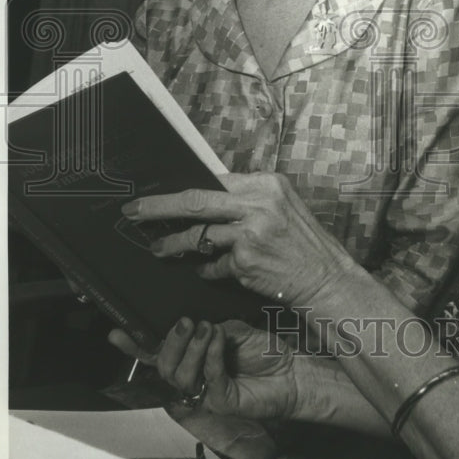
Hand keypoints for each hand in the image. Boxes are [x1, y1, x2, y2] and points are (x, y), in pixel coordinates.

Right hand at [110, 317, 298, 420]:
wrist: (292, 370)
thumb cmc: (263, 351)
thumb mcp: (232, 330)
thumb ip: (209, 328)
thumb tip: (192, 322)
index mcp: (191, 359)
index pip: (156, 357)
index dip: (135, 347)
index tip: (116, 332)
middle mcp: (194, 378)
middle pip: (163, 369)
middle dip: (171, 343)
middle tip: (186, 322)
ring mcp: (206, 393)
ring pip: (180, 377)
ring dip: (192, 348)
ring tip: (207, 329)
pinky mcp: (223, 402)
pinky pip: (209, 378)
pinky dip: (211, 356)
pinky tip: (219, 341)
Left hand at [121, 172, 355, 307]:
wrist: (325, 277)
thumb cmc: (302, 243)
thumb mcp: (281, 207)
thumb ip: (248, 200)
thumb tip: (205, 200)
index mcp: (266, 183)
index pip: (213, 181)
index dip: (181, 190)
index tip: (157, 195)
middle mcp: (258, 202)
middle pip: (196, 200)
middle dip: (159, 206)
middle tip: (133, 211)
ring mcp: (250, 232)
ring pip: (198, 236)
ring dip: (174, 245)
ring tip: (159, 251)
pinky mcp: (245, 260)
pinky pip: (213, 265)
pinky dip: (207, 270)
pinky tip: (209, 273)